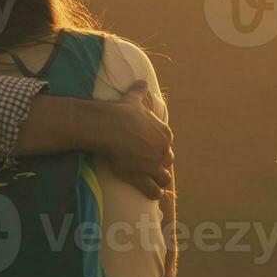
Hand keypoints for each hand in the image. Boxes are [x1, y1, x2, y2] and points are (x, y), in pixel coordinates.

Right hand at [104, 80, 172, 198]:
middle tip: (149, 166)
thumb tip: (141, 81)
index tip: (150, 150)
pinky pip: (153, 190)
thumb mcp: (134, 99)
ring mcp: (154, 165)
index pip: (167, 144)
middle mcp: (163, 150)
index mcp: (165, 133)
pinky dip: (154, 193)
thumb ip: (140, 90)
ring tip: (154, 183)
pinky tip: (153, 194)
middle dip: (159, 164)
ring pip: (163, 178)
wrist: (109, 127)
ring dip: (159, 180)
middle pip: (167, 161)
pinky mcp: (143, 177)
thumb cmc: (121, 112)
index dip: (159, 148)